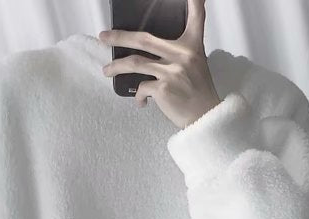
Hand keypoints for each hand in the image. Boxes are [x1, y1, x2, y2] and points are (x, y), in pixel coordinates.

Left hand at [99, 0, 220, 128]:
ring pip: (135, 63)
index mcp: (192, 46)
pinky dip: (138, 96)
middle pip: (144, 39)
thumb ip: (181, 51)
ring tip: (107, 71)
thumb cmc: (198, 92)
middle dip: (120, 37)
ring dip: (116, 67)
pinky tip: (141, 101)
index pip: (196, 16)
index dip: (194, 1)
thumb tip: (156, 50)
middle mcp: (182, 55)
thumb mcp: (197, 64)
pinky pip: (141, 88)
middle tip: (103, 36)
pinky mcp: (163, 88)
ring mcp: (172, 71)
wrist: (205, 117)